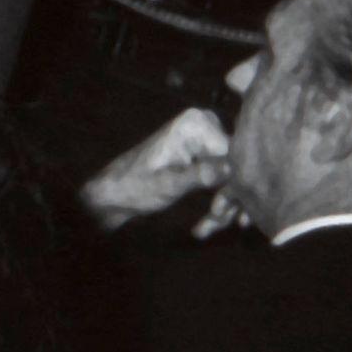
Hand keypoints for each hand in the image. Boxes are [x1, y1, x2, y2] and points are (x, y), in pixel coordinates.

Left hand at [81, 105, 233, 230]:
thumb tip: (229, 169)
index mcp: (196, 124)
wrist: (114, 194)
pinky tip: (206, 226)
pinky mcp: (208, 156)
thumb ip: (198, 175)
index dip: (233, 185)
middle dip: (230, 200)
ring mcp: (208, 140)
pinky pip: (225, 181)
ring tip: (206, 228)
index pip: (235, 154)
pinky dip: (219, 205)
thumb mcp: (167, 184)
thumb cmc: (133, 186)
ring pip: (234, 179)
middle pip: (237, 167)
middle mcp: (207, 124)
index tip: (218, 210)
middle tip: (216, 221)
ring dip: (224, 207)